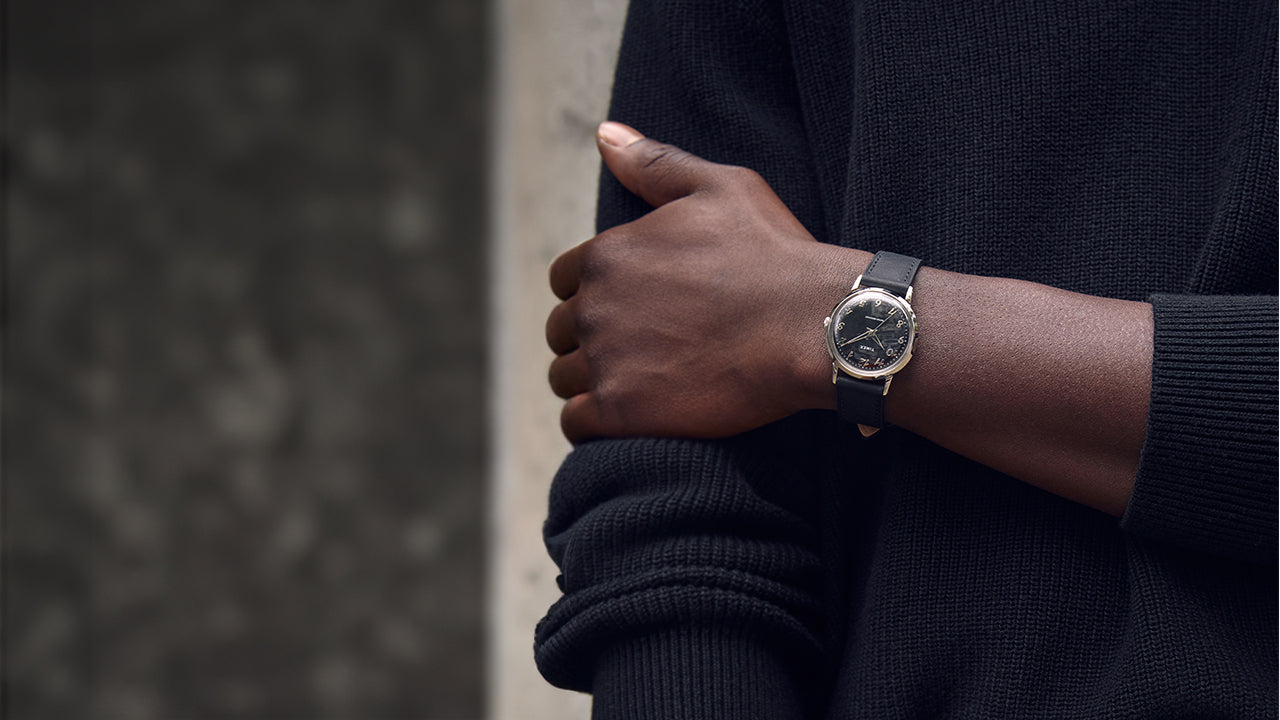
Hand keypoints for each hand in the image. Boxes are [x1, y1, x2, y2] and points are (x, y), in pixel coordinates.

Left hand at [545, 122, 863, 441]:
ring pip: (563, 378)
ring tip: (639, 384)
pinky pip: (576, 423)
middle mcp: (594, 306)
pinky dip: (593, 423)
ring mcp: (604, 360)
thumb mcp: (721, 187)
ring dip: (589, 382)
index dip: (597, 293)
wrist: (811, 325)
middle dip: (593, 338)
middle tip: (645, 349)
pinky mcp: (620, 410)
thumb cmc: (774, 254)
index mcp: (607, 253)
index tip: (636, 307)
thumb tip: (603, 133)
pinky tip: (629, 417)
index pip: (567, 279)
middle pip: (562, 330)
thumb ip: (653, 163)